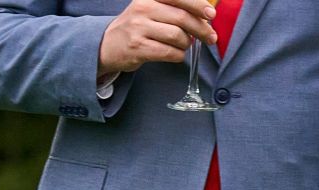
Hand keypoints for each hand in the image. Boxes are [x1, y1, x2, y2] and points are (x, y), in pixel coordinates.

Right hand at [99, 0, 218, 74]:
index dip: (198, 5)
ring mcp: (138, 29)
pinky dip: (178, 55)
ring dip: (187, 44)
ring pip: (177, 36)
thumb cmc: (137, 27)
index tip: (211, 15)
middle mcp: (143, 9)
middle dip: (201, 29)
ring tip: (185, 45)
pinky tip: (177, 54)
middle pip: (182, 18)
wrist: (107, 45)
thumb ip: (174, 9)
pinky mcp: (138, 48)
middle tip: (211, 37)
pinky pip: (169, 52)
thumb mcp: (150, 9)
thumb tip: (205, 17)